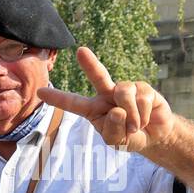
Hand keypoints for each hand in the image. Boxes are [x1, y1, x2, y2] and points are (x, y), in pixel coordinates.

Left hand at [36, 46, 176, 153]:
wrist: (154, 135)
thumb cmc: (129, 137)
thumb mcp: (116, 141)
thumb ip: (112, 130)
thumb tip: (116, 110)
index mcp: (93, 109)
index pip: (73, 103)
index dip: (57, 98)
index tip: (40, 92)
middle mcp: (107, 95)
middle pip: (98, 76)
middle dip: (90, 63)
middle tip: (80, 50)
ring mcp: (125, 89)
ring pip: (124, 93)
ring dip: (131, 115)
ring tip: (135, 126)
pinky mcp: (143, 88)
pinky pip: (141, 98)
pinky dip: (143, 114)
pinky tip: (145, 119)